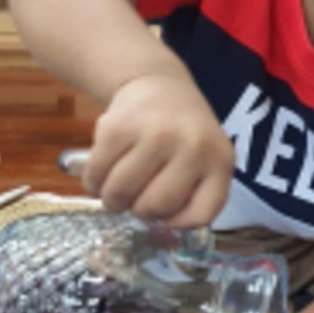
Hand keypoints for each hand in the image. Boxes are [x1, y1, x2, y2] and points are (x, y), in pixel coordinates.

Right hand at [83, 73, 234, 228]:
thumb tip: (167, 228)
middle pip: (153, 207)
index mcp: (219, 161)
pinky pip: (96, 175)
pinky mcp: (118, 127)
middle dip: (139, 211)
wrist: (160, 84)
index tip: (168, 215)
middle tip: (137, 198)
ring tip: (118, 188)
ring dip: (113, 200)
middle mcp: (191, 146)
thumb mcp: (207, 159)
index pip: (201, 215)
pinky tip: (104, 172)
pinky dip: (93, 183)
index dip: (179, 224)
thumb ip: (197, 194)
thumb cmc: (185, 133)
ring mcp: (154, 134)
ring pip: (120, 194)